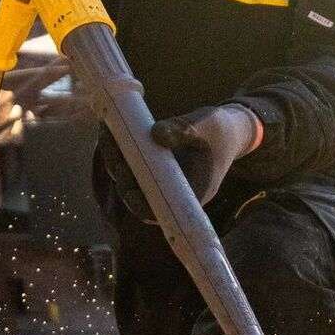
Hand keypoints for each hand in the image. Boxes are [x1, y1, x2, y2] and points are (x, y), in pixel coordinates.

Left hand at [102, 103, 261, 219]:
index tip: (126, 187)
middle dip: (123, 174)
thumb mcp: (207, 125)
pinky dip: (121, 152)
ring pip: (134, 179)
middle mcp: (176, 191)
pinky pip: (134, 166)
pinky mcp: (156, 169)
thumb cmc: (220, 130)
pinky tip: (110, 132)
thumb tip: (156, 133)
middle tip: (112, 150)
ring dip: (116, 160)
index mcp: (194, 190)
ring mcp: (164, 181)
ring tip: (106, 135)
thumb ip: (184, 129)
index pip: (163, 209)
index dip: (140, 204)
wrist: (228, 130)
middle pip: (142, 194)